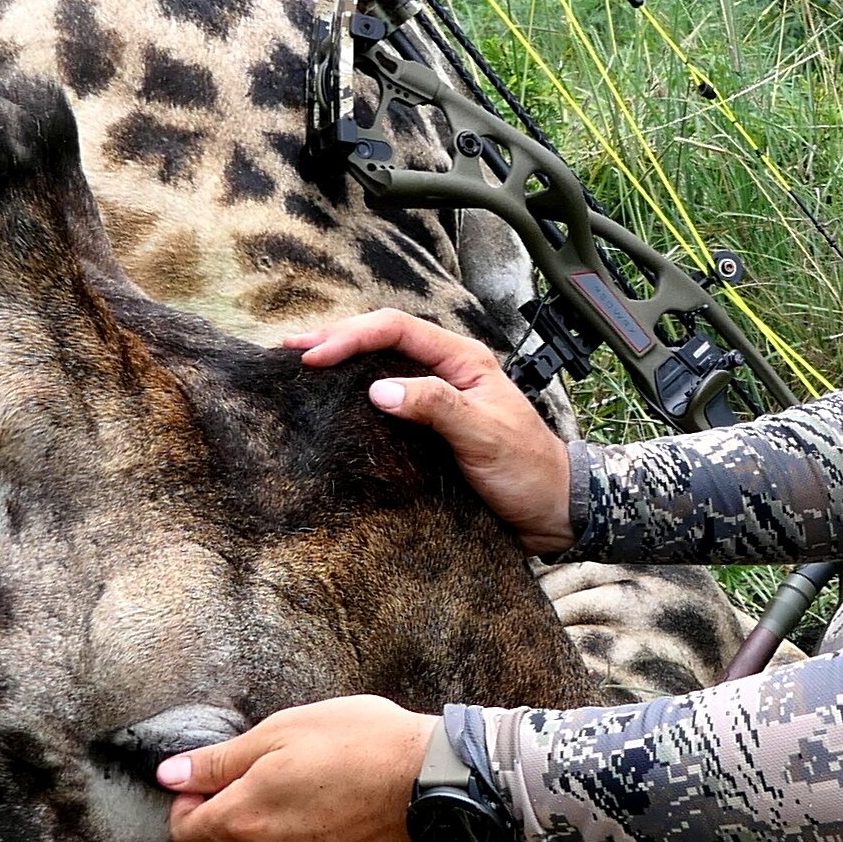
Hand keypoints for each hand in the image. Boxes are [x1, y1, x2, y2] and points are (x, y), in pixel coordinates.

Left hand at [160, 695, 435, 841]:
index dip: (186, 811)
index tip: (204, 792)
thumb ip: (218, 761)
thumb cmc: (361, 743)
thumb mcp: (281, 731)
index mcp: (246, 818)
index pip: (185, 836)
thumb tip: (169, 776)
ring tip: (276, 832)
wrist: (436, 781)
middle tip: (237, 810)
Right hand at [288, 309, 575, 553]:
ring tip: (297, 368)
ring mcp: (435, 399)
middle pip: (381, 339)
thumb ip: (437, 406)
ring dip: (340, 365)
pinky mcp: (427, 429)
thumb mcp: (485, 435)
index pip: (396, 329)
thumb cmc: (529, 470)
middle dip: (335, 339)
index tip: (314, 357)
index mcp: (462, 359)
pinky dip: (352, 399)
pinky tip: (328, 405)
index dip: (351, 337)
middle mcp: (445, 371)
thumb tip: (379, 390)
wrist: (553, 512)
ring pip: (379, 368)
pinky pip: (384, 403)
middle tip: (289, 351)